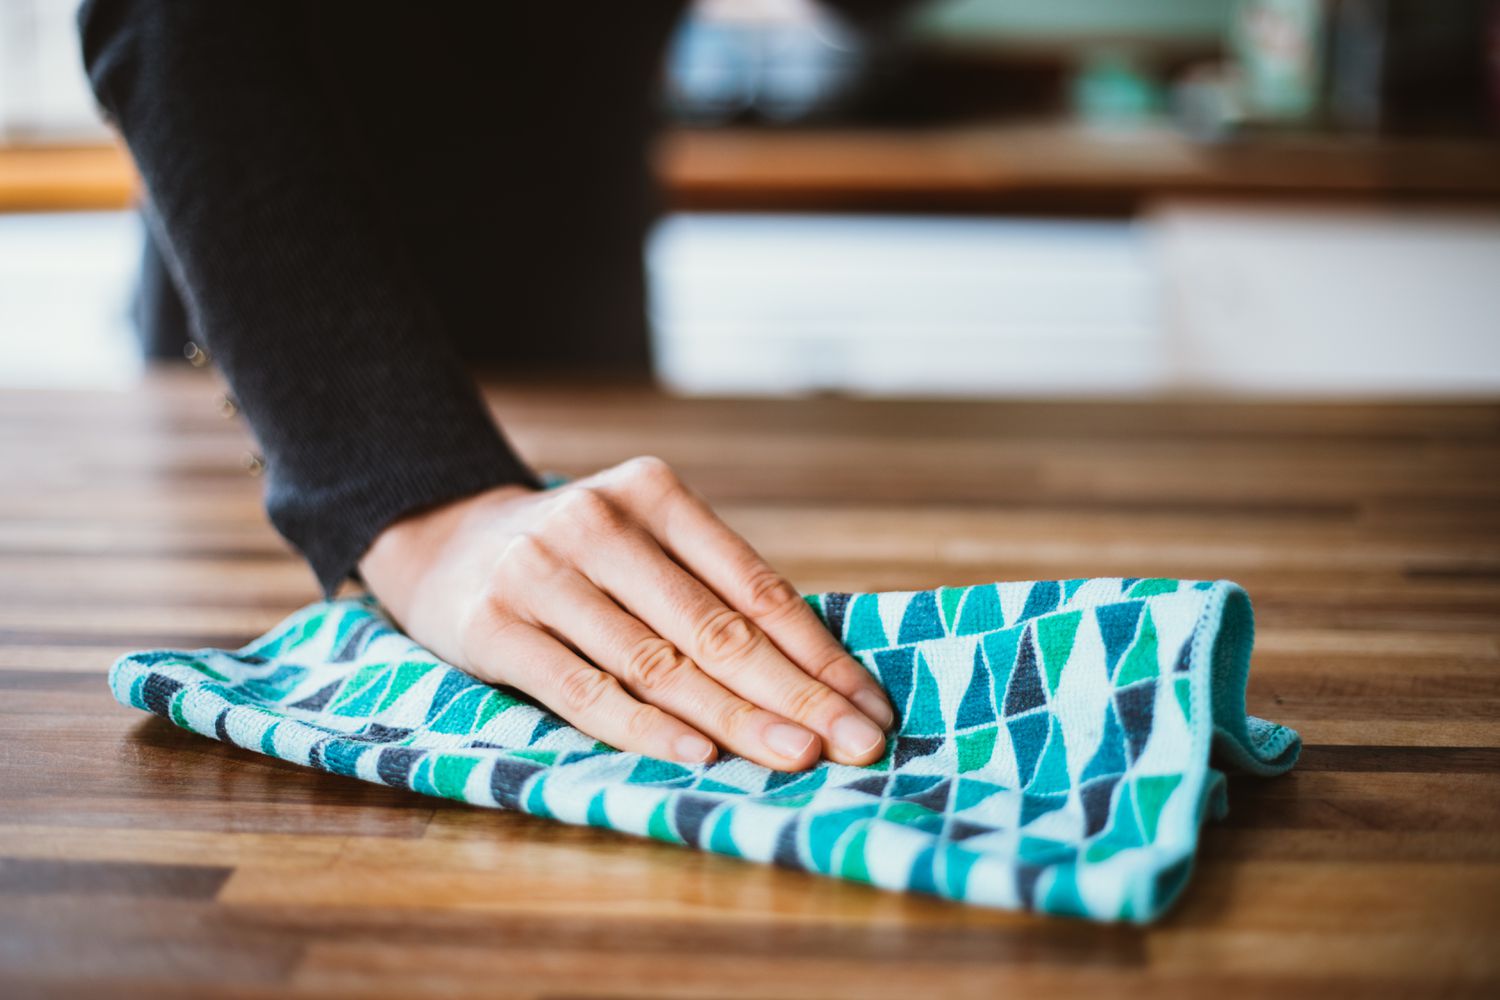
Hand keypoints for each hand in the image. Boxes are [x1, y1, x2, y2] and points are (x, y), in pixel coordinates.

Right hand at [356, 456, 894, 770]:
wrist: (443, 539)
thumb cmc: (579, 557)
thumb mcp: (644, 542)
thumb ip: (711, 589)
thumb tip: (819, 674)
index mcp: (652, 492)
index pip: (754, 586)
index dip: (817, 652)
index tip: (870, 706)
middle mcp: (598, 523)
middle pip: (714, 627)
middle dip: (795, 693)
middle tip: (856, 744)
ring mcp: (540, 573)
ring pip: (656, 662)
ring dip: (735, 718)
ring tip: (797, 757)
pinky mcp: (492, 627)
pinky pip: (581, 689)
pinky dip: (643, 726)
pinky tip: (698, 755)